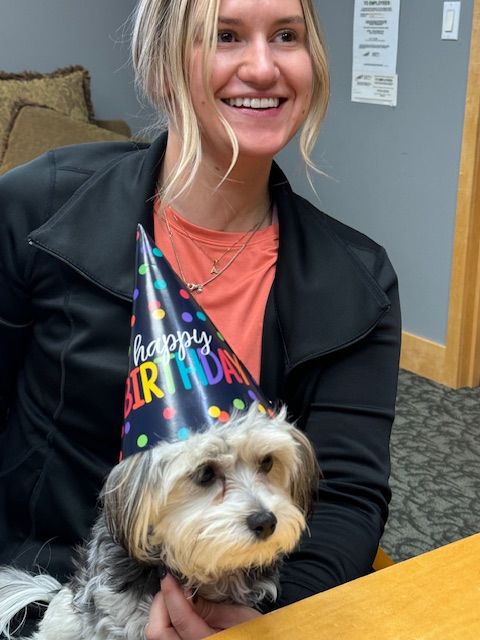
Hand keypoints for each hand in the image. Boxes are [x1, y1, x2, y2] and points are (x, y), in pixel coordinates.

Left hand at [144, 574, 260, 638]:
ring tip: (171, 595)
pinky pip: (166, 636)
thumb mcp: (239, 616)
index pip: (180, 618)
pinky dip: (165, 620)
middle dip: (160, 604)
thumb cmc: (255, 633)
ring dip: (160, 612)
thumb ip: (209, 608)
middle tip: (169, 584)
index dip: (171, 593)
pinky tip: (175, 609)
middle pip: (157, 632)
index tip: (169, 574)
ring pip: (157, 635)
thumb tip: (184, 590)